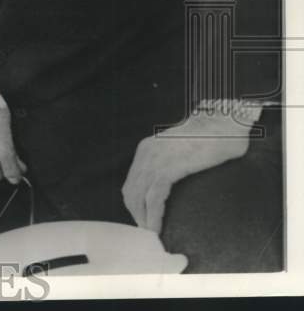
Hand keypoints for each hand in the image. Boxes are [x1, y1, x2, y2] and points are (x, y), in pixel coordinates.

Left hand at [122, 100, 262, 234]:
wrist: (224, 123)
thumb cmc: (210, 138)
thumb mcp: (179, 150)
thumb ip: (170, 163)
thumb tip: (169, 186)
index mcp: (147, 149)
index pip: (132, 182)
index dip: (135, 204)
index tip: (143, 220)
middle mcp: (147, 152)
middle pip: (131, 191)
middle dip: (137, 214)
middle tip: (148, 231)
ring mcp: (156, 159)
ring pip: (139, 196)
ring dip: (143, 218)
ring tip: (153, 233)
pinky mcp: (169, 167)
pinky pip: (155, 197)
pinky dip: (154, 215)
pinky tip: (158, 227)